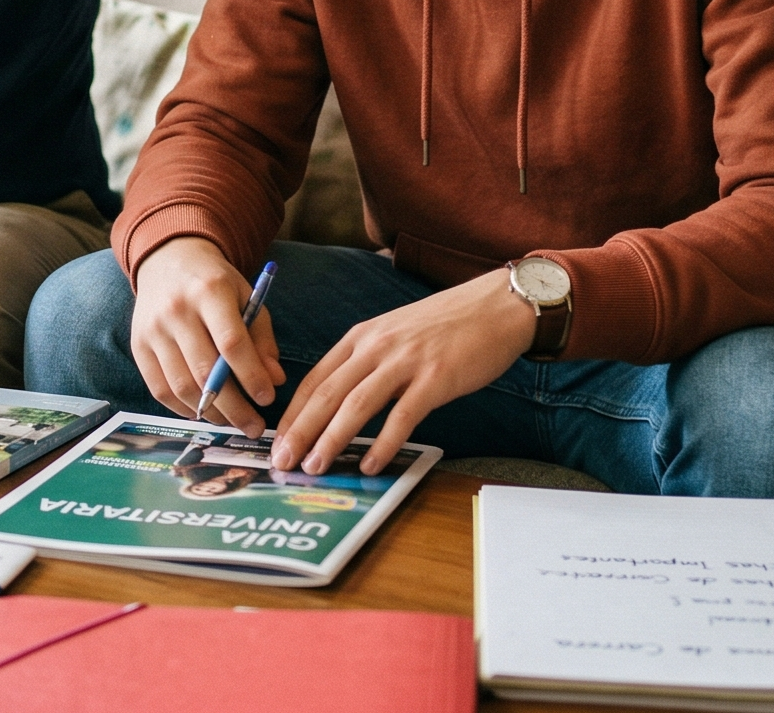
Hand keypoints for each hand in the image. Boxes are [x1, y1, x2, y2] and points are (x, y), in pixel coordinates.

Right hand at [130, 236, 283, 436]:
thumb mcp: (246, 296)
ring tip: (233, 422)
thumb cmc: (215, 282)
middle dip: (234, 407)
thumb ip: (262, 338)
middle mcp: (176, 310)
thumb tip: (274, 381)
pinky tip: (204, 412)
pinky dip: (183, 409)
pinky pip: (160, 389)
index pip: (231, 343)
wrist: (167, 261)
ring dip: (211, 413)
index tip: (268, 399)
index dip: (251, 376)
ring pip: (182, 386)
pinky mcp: (138, 346)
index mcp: (209, 290)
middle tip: (255, 426)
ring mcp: (152, 329)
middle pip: (205, 372)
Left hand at [272, 267, 535, 475]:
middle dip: (300, 431)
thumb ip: (367, 362)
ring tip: (315, 466)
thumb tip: (341, 404)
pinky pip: (402, 415)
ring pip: (356, 405)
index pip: (315, 378)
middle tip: (282, 460)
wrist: (496, 306)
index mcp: (362, 337)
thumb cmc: (446, 325)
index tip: (277, 439)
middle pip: (327, 393)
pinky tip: (371, 464)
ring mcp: (405, 361)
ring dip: (332, 439)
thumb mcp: (394, 334)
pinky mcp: (435, 378)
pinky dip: (384, 442)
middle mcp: (376, 347)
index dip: (293, 412)